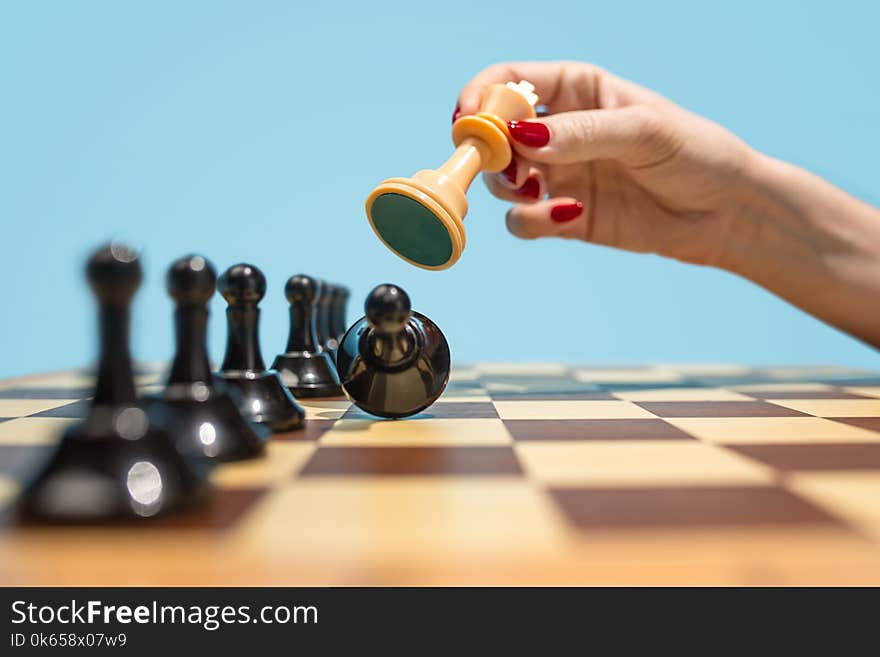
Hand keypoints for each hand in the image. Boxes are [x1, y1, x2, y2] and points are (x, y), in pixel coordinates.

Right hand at [456, 61, 762, 268]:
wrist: (725, 213)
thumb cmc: (696, 154)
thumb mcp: (645, 131)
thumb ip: (583, 133)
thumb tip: (522, 138)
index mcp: (576, 89)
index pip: (511, 81)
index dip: (481, 96)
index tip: (468, 119)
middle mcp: (560, 131)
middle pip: (495, 135)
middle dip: (489, 151)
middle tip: (511, 168)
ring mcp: (560, 175)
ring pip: (502, 180)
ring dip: (507, 186)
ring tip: (539, 191)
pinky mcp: (564, 216)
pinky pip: (524, 220)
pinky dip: (533, 220)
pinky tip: (568, 215)